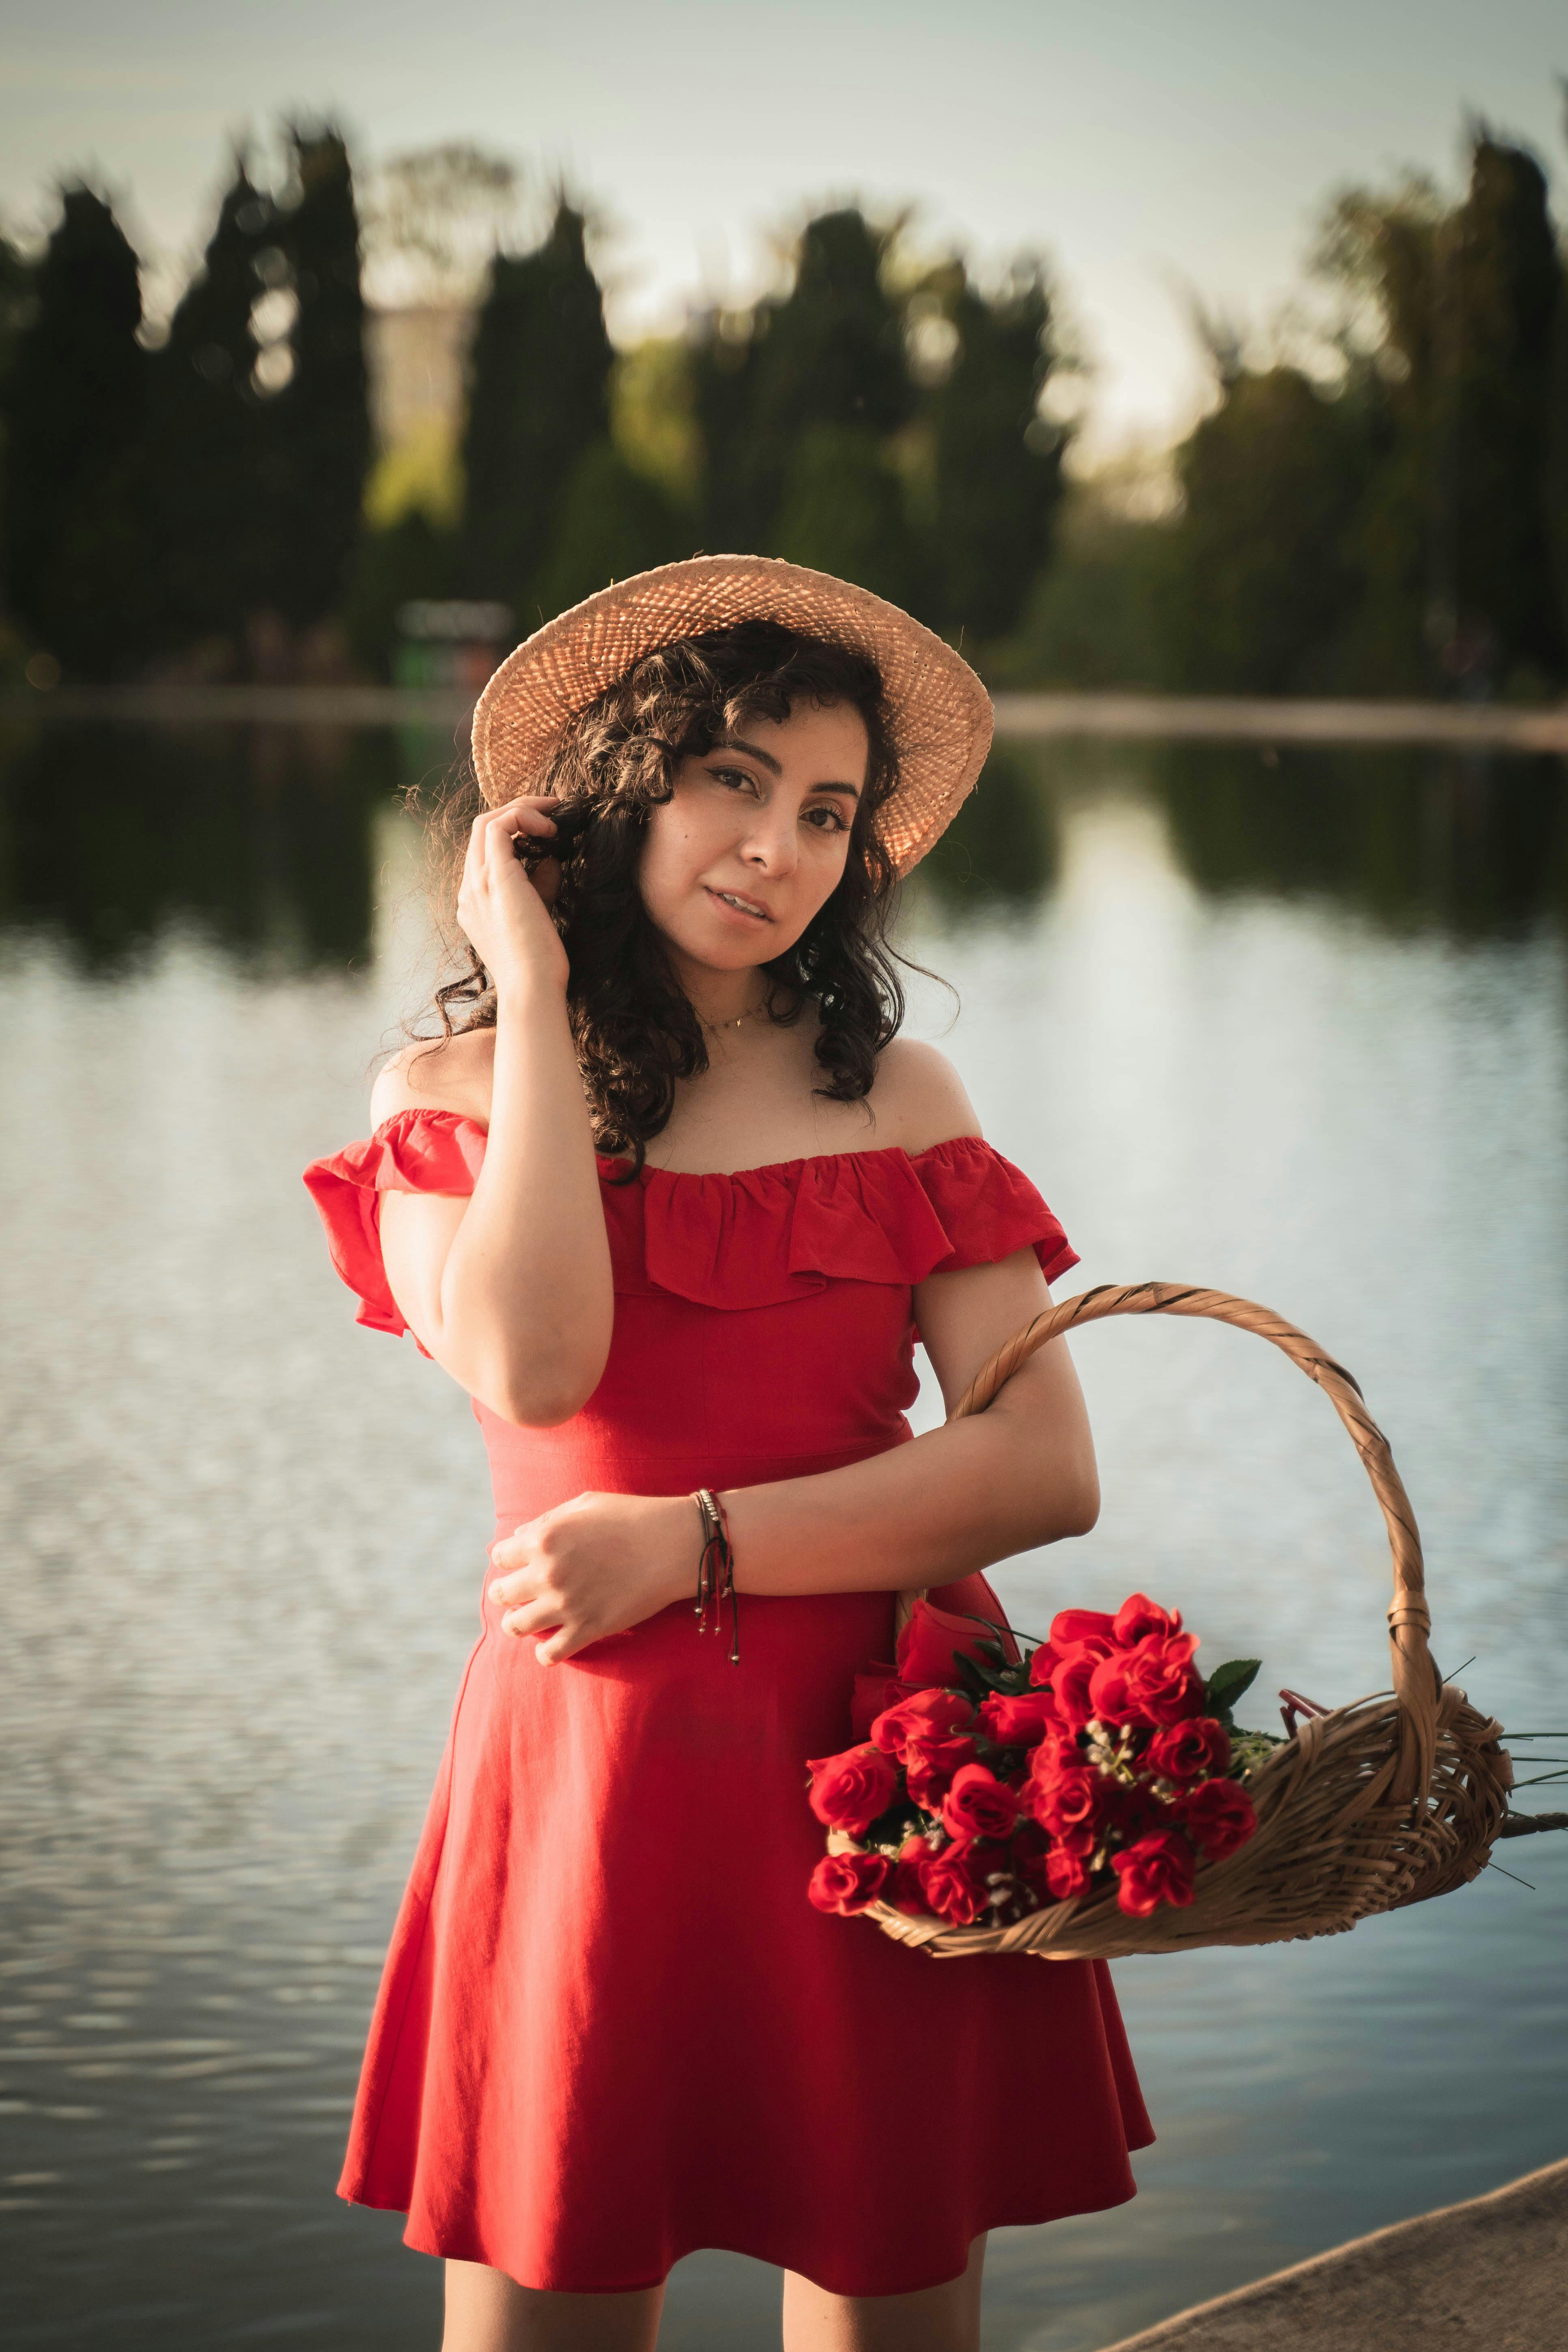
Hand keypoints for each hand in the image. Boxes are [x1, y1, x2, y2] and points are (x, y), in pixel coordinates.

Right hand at [455, 794, 569, 1000]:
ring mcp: (476, 883)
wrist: (531, 987)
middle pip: (481, 831)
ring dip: (521, 810)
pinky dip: (524, 818)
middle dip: (517, 813)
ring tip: (553, 816)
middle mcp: (468, 890)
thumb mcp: (538, 913)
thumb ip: (539, 884)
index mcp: (474, 902)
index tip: (546, 832)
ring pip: (486, 822)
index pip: (485, 853)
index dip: (514, 834)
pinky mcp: (494, 877)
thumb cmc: (540, 962)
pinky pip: (499, 826)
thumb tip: (550, 857)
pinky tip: (550, 829)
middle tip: (551, 811)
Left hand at [487, 1491, 697, 1663]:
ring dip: (518, 1623)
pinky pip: (549, 1654)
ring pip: (516, 1627)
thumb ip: (547, 1520)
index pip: (500, 1556)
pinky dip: (546, 1652)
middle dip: (507, 1592)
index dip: (509, 1559)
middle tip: (520, 1593)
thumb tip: (518, 1536)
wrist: (674, 1544)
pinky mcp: (588, 1629)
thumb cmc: (631, 1516)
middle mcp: (548, 1573)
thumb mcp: (584, 1504)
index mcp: (544, 1538)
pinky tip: (555, 1642)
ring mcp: (566, 1604)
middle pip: (501, 1594)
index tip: (520, 1562)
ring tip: (530, 1618)